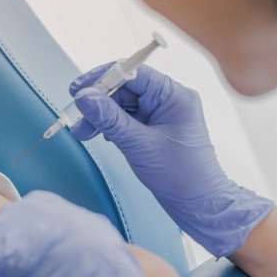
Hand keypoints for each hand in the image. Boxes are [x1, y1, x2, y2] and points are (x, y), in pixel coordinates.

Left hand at [0, 191, 150, 276]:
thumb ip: (88, 231)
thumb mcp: (98, 232)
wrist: (78, 264)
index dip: (37, 246)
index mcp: (42, 202)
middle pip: (11, 239)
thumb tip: (100, 240)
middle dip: (20, 260)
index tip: (46, 263)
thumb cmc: (97, 253)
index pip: (31, 222)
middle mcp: (14, 211)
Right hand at [69, 63, 274, 256]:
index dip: (103, 78)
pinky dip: (110, 125)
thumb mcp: (139, 144)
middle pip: (125, 88)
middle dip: (98, 102)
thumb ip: (110, 119)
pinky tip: (100, 135)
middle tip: (77, 117)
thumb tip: (85, 98)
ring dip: (101, 116)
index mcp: (174, 95)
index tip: (78, 89)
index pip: (134, 72)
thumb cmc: (180, 175)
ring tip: (83, 132)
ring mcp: (162, 113)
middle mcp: (169, 99)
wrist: (198, 203)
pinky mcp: (154, 127)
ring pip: (123, 104)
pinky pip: (127, 117)